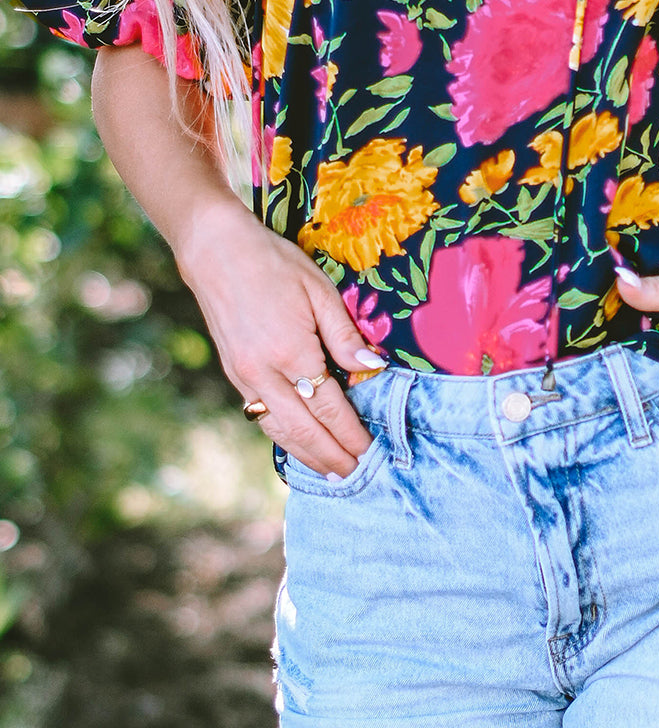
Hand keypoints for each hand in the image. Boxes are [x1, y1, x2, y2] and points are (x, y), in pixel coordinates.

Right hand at [176, 200, 384, 477]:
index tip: (370, 452)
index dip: (351, 434)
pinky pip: (260, 416)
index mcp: (291, 352)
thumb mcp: (319, 291)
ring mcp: (243, 377)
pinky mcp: (233, 374)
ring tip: (330, 470)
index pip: (330, 408)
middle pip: (304, 430)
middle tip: (356, 475)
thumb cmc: (275, 264)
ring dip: (306, 454)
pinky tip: (297, 442)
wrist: (216, 252)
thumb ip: (345, 334)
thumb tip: (373, 366)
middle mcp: (264, 373)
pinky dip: (281, 436)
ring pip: (278, 430)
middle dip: (331, 456)